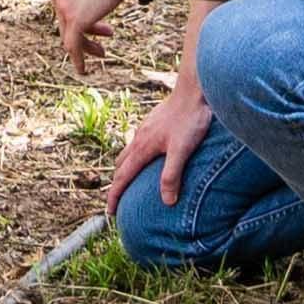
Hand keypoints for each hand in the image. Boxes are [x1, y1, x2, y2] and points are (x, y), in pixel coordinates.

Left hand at [46, 0, 131, 61]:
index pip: (67, 1)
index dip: (84, 12)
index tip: (100, 19)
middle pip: (67, 18)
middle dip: (88, 29)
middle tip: (108, 34)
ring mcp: (62, 4)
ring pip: (70, 33)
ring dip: (87, 45)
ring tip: (102, 52)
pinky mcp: (74, 19)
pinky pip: (72, 45)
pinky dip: (77, 58)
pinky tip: (83, 69)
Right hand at [113, 80, 212, 208]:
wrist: (194, 90)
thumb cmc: (190, 119)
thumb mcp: (182, 150)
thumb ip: (171, 175)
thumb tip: (167, 201)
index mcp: (142, 147)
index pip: (123, 177)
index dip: (115, 196)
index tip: (110, 213)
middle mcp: (139, 138)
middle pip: (121, 165)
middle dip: (117, 184)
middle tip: (118, 200)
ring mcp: (145, 128)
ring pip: (128, 152)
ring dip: (125, 168)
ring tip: (130, 180)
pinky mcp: (153, 123)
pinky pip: (137, 143)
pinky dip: (135, 155)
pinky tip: (148, 156)